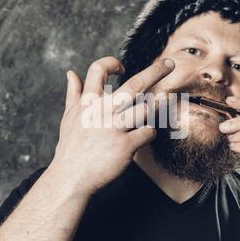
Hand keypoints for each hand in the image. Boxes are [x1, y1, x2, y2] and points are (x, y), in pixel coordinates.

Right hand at [49, 56, 174, 195]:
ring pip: (147, 108)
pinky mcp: (125, 146)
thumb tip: (71, 73)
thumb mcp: (69, 117)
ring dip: (156, 107)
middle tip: (170, 63)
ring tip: (158, 106)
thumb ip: (73, 94)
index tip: (122, 68)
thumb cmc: (71, 147)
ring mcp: (114, 128)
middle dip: (156, 71)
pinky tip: (142, 137)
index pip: (99, 69)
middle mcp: (102, 111)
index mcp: (88, 102)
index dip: (112, 63)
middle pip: (135, 84)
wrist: (71, 177)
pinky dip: (149, 134)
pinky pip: (148, 133)